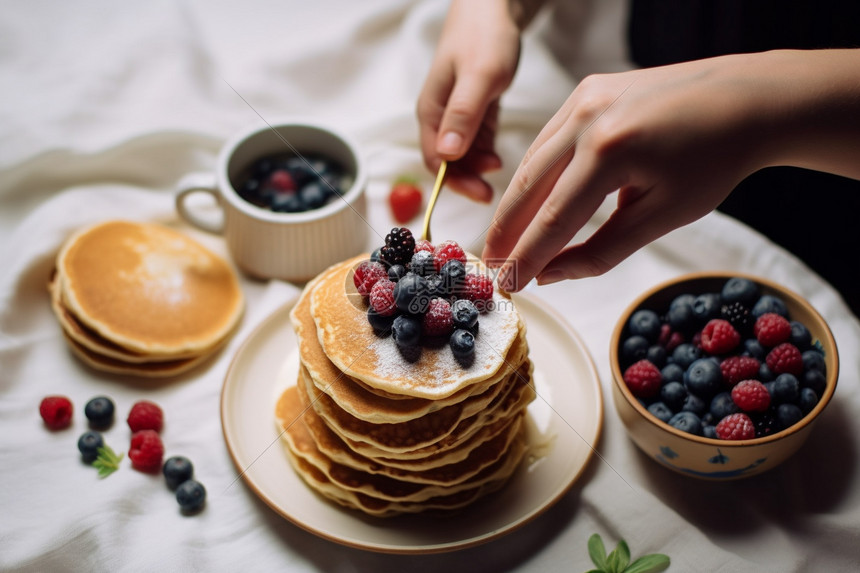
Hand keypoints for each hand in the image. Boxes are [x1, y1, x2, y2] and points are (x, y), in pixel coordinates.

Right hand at [416, 0, 521, 201]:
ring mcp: (457, 114)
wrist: (494, 8)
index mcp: (432, 111)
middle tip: (490, 194)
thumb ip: (463, 115)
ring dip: (477, 168)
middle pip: (447, 162)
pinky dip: (484, 153)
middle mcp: (440, 117)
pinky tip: (498, 157)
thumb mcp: (479, 77)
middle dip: (466, 180)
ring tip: (499, 171)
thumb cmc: (484, 37)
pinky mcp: (474, 110)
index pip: (435, 159)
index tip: (479, 193)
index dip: (454, 181)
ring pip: (462, 154)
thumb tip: (447, 154)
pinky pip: (476, 141)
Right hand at [483, 49, 859, 290]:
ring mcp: (582, 97)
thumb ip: (601, 251)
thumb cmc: (711, 162)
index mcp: (610, 149)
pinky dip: (537, 175)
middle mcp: (586, 116)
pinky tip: (530, 203)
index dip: (527, 256)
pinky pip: (548, 141)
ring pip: (532, 162)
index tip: (507, 285)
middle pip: (529, 187)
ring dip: (516, 205)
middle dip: (506, 232)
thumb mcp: (661, 217)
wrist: (743, 100)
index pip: (555, 217)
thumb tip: (550, 274)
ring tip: (504, 242)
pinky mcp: (585, 90)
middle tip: (490, 267)